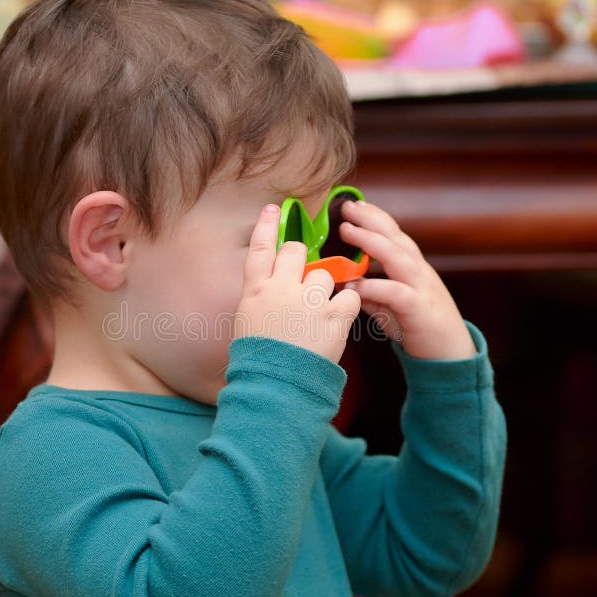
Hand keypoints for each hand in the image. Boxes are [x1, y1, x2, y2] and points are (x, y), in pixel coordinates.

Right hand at [234, 204, 360, 363]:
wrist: (276, 387)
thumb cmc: (258, 360)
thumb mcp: (248, 322)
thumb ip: (260, 298)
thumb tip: (270, 286)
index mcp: (256, 292)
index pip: (260, 249)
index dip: (266, 226)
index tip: (273, 209)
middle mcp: (281, 290)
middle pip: (295, 252)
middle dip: (302, 259)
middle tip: (304, 278)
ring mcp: (308, 302)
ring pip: (325, 274)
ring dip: (324, 289)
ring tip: (318, 313)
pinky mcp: (333, 317)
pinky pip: (348, 298)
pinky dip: (346, 307)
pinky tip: (337, 320)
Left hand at [339, 200, 476, 360]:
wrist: (450, 355)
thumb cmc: (419, 327)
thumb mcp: (391, 306)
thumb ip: (372, 293)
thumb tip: (347, 283)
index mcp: (413, 267)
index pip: (394, 234)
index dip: (375, 217)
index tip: (354, 205)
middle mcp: (418, 271)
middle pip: (395, 237)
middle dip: (371, 219)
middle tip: (347, 207)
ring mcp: (421, 288)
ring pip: (397, 256)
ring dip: (371, 241)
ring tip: (347, 231)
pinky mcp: (419, 309)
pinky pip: (396, 292)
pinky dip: (374, 286)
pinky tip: (354, 285)